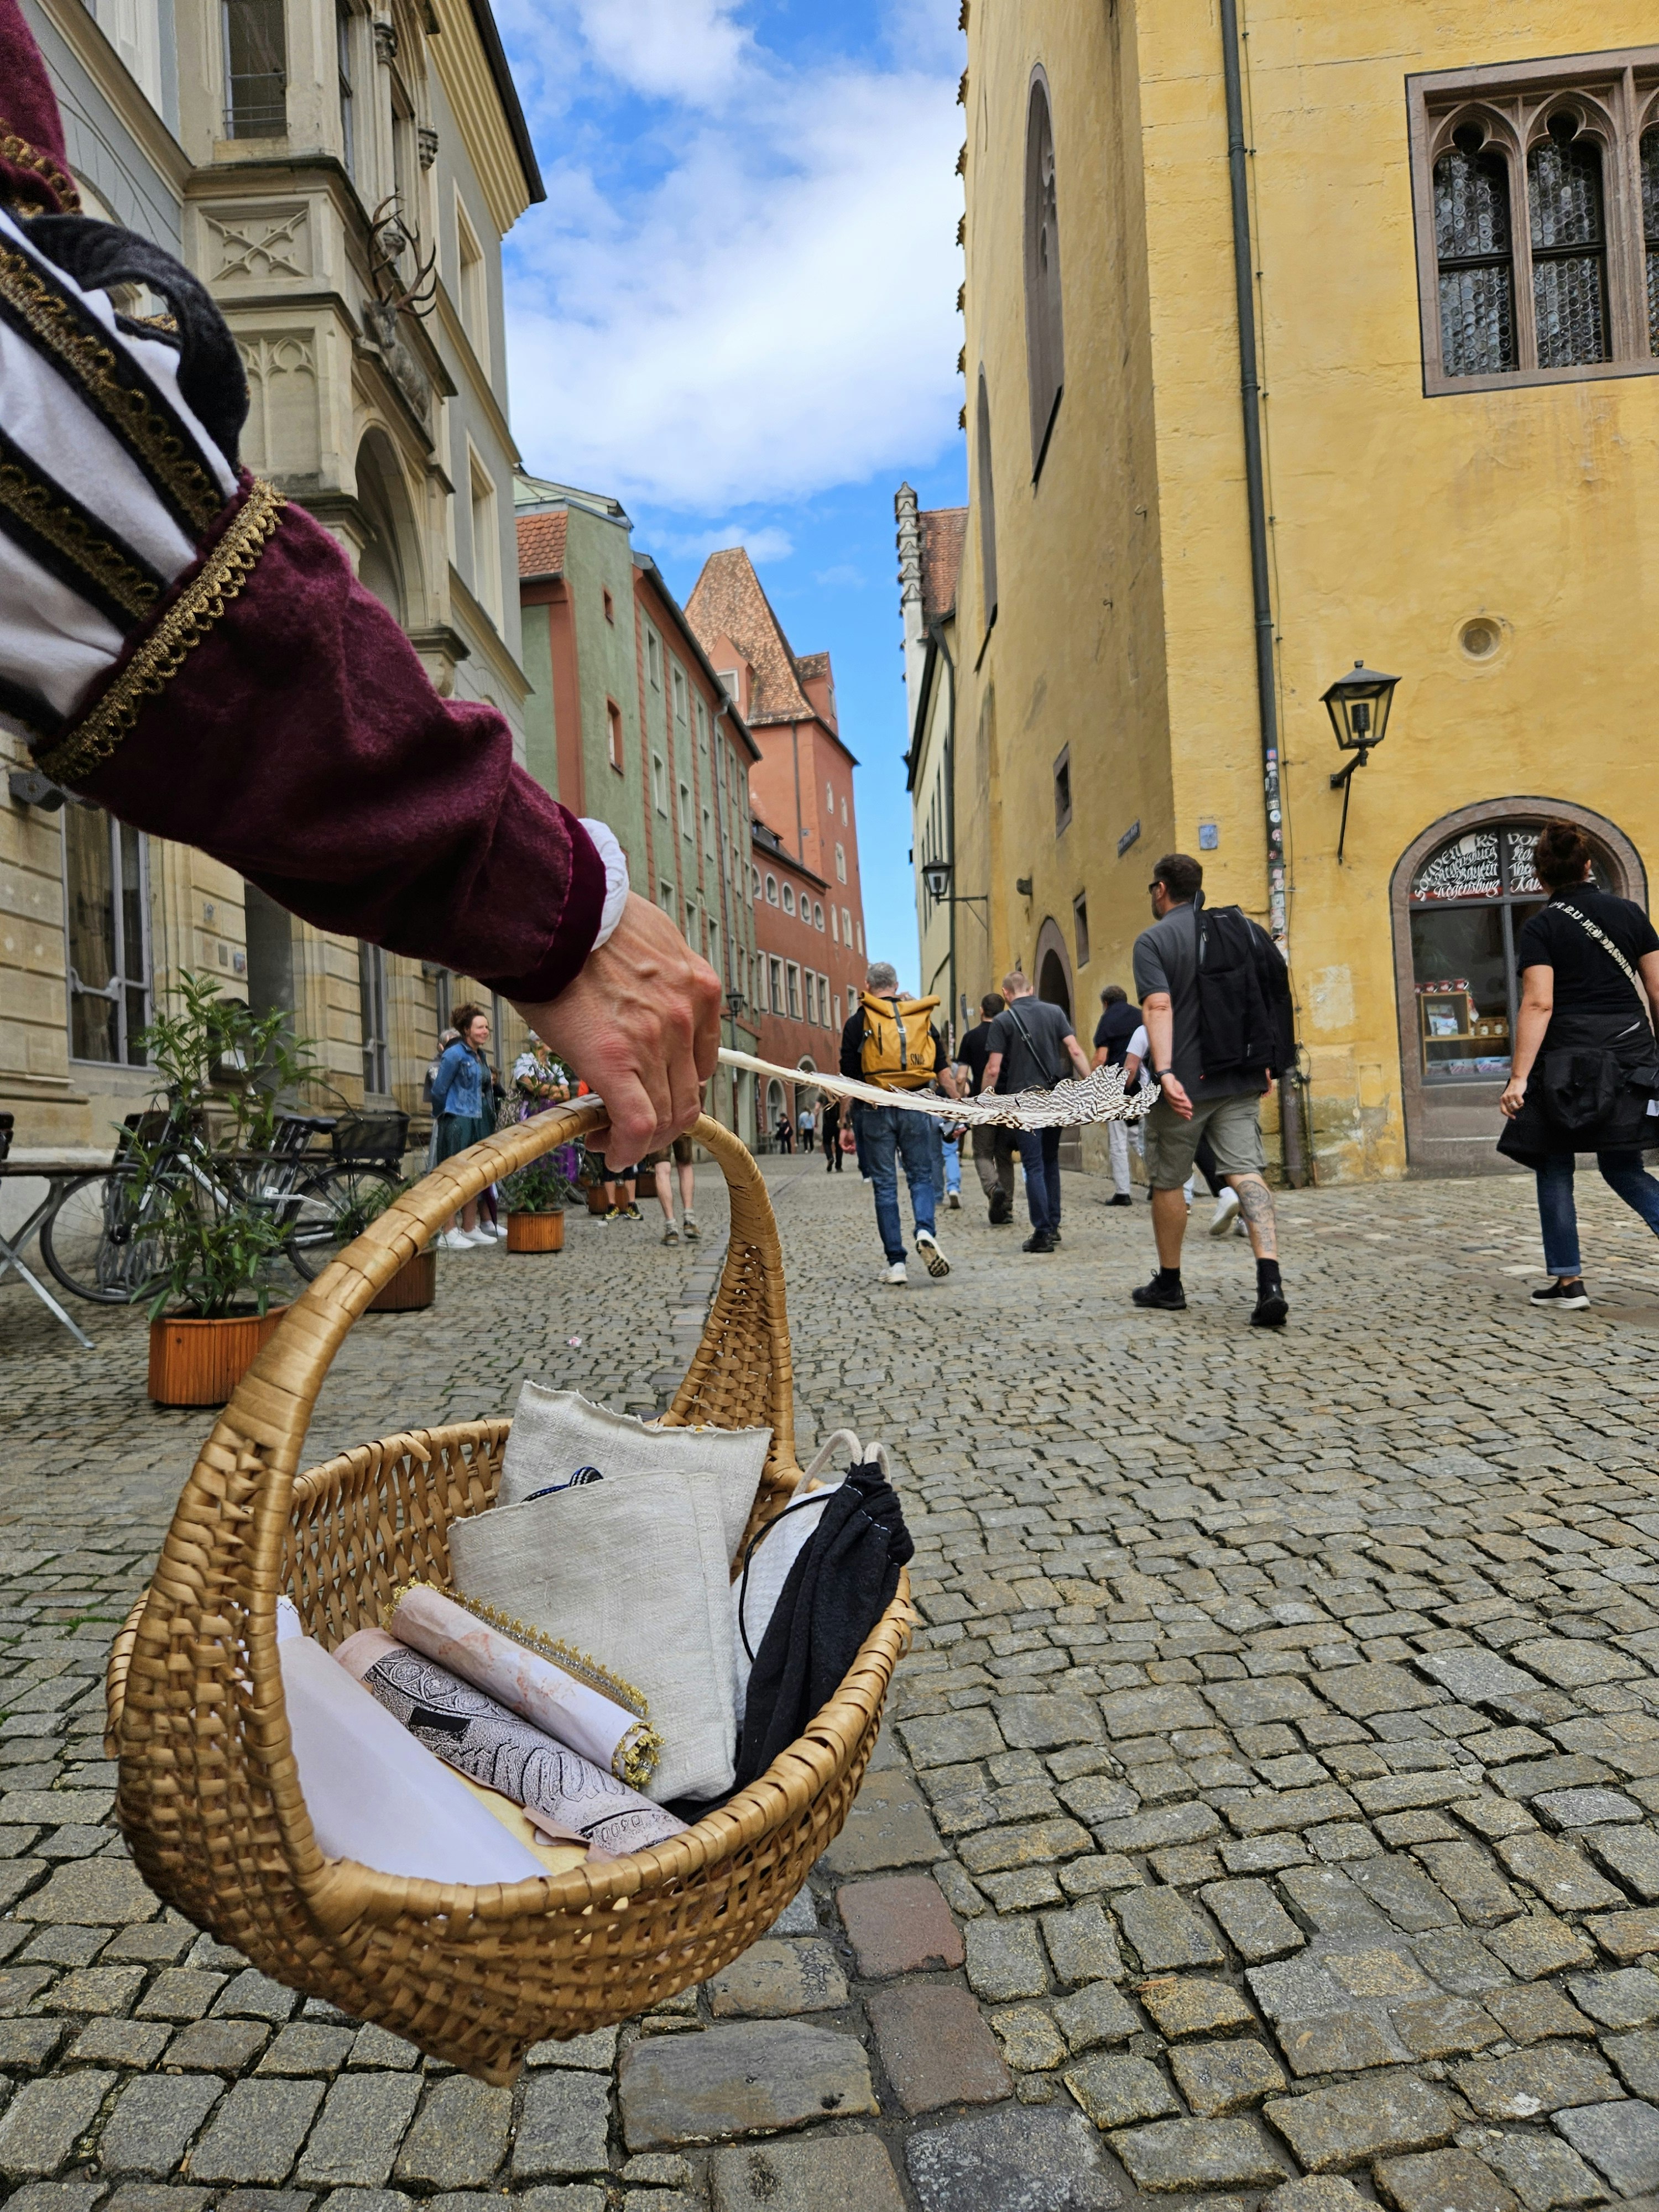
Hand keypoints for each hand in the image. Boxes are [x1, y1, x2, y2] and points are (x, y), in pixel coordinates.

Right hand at [512, 894, 721, 1164]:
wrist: (551, 909)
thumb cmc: (585, 918)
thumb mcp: (647, 940)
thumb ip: (658, 977)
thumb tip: (639, 1001)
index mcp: (698, 987)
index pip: (703, 1060)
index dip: (677, 1087)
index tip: (652, 1093)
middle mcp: (687, 1017)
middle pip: (688, 1096)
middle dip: (661, 1122)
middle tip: (629, 1127)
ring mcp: (656, 1040)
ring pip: (665, 1116)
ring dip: (642, 1138)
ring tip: (610, 1138)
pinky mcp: (617, 1060)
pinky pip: (637, 1123)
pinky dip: (628, 1148)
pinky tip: (611, 1152)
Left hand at [1159, 1070, 1193, 1120]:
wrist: (1168, 1076)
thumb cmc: (1173, 1085)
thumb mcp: (1181, 1093)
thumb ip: (1185, 1100)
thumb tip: (1190, 1106)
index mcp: (1172, 1101)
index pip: (1177, 1109)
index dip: (1183, 1114)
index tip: (1189, 1118)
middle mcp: (1169, 1099)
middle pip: (1176, 1108)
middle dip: (1183, 1112)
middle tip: (1189, 1115)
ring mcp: (1168, 1095)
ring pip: (1175, 1102)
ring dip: (1183, 1105)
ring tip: (1189, 1107)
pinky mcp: (1168, 1089)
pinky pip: (1174, 1095)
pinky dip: (1179, 1098)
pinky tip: (1185, 1099)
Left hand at [1500, 1073, 1526, 1117]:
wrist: (1517, 1079)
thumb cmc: (1514, 1089)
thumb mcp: (1508, 1096)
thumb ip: (1508, 1102)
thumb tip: (1511, 1112)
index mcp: (1502, 1099)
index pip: (1503, 1110)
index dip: (1508, 1115)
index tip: (1514, 1117)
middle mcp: (1505, 1098)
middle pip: (1511, 1110)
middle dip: (1516, 1110)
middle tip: (1519, 1106)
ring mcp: (1510, 1096)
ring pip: (1516, 1108)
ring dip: (1520, 1107)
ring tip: (1520, 1102)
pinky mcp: (1516, 1094)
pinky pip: (1521, 1103)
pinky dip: (1522, 1103)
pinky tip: (1522, 1099)